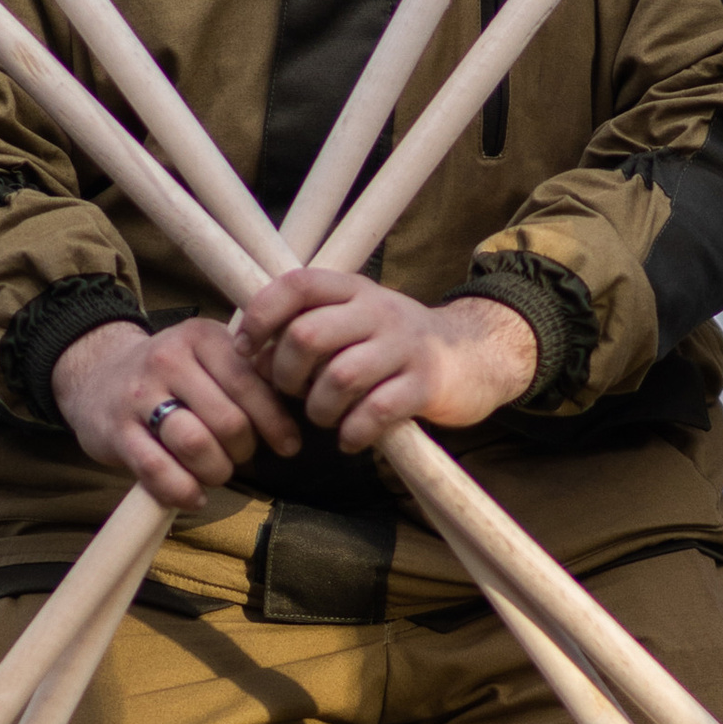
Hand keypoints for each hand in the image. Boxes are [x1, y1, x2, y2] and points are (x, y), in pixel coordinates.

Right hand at [51, 315, 301, 510]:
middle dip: (244, 450)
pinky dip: (183, 490)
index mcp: (201, 337)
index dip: (275, 422)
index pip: (249, 383)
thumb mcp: (208, 355)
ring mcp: (139, 395)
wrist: (96, 374)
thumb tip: (302, 401)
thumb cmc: (171, 374)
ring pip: (195, 445)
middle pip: (227, 420)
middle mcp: (168, 360)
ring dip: (217, 470)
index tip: (289, 446)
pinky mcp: (116, 431)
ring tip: (217, 472)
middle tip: (242, 457)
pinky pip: (158, 470)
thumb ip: (249, 372)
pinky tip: (194, 496)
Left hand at [231, 272, 537, 451]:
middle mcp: (377, 310)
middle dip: (286, 374)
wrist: (476, 355)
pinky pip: (377, 411)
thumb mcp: (354, 320)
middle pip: (308, 336)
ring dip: (320, 409)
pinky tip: (351, 438)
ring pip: (339, 377)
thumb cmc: (394, 345)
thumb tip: (248, 356)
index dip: (261, 317)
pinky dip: (354, 432)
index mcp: (353, 290)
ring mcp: (404, 346)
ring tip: (326, 417)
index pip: (295, 285)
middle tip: (294, 392)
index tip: (246, 349)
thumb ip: (305, 328)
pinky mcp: (425, 384)